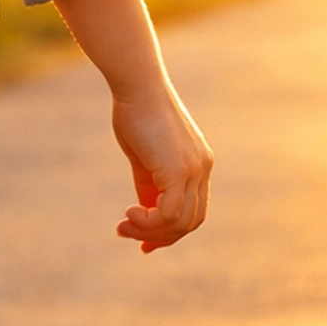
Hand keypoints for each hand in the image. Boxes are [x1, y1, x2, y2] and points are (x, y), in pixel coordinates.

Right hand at [52, 0, 213, 251]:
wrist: (137, 85)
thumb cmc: (136, 112)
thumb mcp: (144, 156)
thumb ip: (150, 184)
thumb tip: (145, 210)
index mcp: (199, 163)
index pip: (194, 209)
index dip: (171, 230)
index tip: (144, 240)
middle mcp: (203, 168)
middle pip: (191, 221)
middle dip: (160, 236)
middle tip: (127, 233)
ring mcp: (194, 169)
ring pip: (181, 222)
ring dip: (150, 231)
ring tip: (124, 224)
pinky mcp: (179, 170)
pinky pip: (169, 214)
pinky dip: (149, 222)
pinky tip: (129, 213)